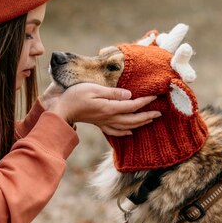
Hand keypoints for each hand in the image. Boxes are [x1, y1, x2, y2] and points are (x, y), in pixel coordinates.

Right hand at [44, 82, 160, 135]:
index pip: (132, 105)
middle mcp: (109, 117)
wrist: (62, 109)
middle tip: (159, 112)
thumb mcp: (94, 89)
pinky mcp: (99, 124)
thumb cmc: (76, 96)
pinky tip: (131, 132)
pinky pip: (115, 132)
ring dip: (140, 124)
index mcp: (110, 107)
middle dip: (147, 116)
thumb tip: (130, 95)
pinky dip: (125, 133)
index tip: (155, 96)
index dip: (145, 101)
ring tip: (150, 120)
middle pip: (133, 119)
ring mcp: (104, 122)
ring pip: (127, 126)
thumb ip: (113, 92)